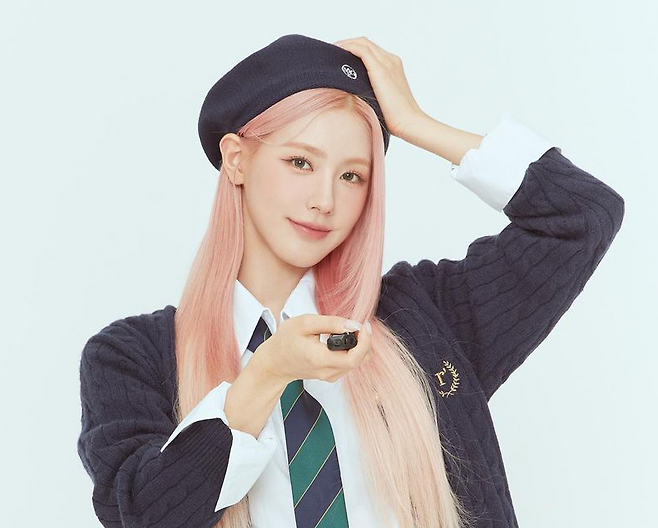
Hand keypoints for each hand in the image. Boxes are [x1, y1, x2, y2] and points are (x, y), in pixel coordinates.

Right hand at [254, 314, 372, 383]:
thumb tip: (354, 325)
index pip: (354, 357)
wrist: (274, 362)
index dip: (364, 341)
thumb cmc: (286, 341)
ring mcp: (330, 376)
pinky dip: (353, 351)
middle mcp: (327, 372)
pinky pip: (350, 364)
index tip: (363, 325)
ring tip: (351, 330)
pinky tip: (345, 339)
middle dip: (365, 341)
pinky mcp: (331, 375)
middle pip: (359, 360)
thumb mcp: (304, 323)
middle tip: (359, 325)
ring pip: (357, 363)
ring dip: (360, 346)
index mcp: (320, 359)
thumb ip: (331, 323)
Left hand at [333, 36, 423, 139]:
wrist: (408, 122)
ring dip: (345, 44)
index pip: (372, 50)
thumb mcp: (382, 99)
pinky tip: (338, 52)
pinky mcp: (381, 70)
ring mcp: (387, 63)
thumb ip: (371, 90)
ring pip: (363, 43)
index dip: (354, 49)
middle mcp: (391, 60)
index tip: (339, 56)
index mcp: (393, 66)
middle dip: (347, 43)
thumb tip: (353, 94)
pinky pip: (361, 50)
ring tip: (332, 51)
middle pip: (366, 43)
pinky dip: (348, 47)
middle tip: (332, 51)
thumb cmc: (396, 118)